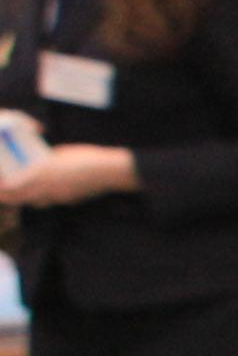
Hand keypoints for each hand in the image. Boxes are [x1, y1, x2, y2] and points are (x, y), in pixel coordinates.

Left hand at [0, 143, 136, 207]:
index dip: (4, 189)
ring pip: (36, 201)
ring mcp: (59, 196)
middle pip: (22, 198)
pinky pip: (51, 200)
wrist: (109, 171)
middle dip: (11, 197)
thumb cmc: (86, 157)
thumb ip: (48, 160)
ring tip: (23, 193)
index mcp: (43, 174)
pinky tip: (49, 191)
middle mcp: (48, 188)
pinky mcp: (69, 199)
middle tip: (3, 195)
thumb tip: (40, 162)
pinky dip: (45, 197)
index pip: (15, 186)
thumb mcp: (62, 154)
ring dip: (28, 198)